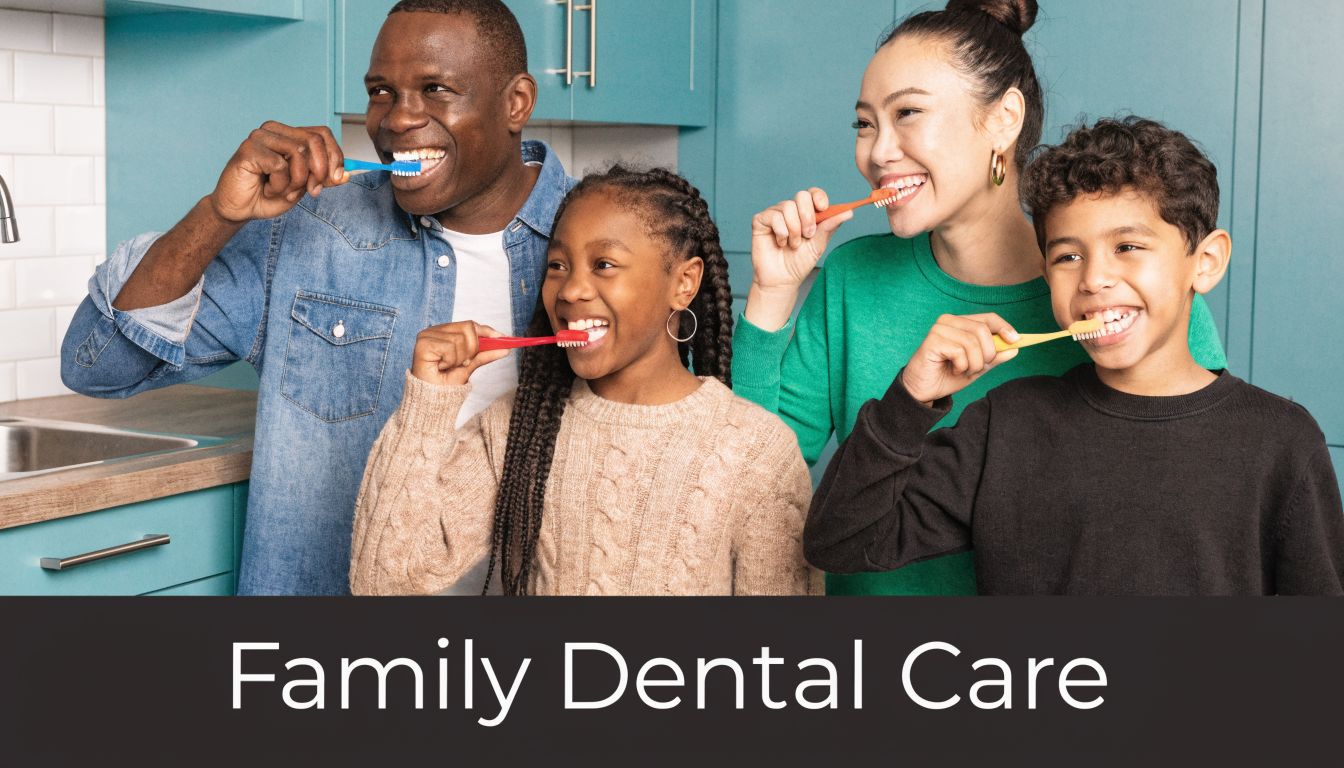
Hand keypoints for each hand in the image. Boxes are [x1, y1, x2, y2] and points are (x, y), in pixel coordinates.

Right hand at [208, 121, 348, 223]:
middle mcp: (274, 130)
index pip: (322, 133)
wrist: (240, 210)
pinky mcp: (248, 149)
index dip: (335, 156)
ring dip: (298, 181)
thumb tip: (347, 174)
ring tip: (284, 191)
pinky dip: (280, 185)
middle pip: (314, 140)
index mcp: (289, 135)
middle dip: (319, 171)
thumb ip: (324, 178)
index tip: (336, 178)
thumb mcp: (304, 188)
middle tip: (312, 191)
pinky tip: (267, 189)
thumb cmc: (268, 195)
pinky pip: (280, 165)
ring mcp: (260, 137)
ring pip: (299, 152)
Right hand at [410, 322, 509, 385]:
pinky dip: (450, 360)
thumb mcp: (470, 366)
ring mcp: (427, 335)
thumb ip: (484, 354)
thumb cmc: (445, 384)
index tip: (502, 338)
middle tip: (461, 363)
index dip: (486, 331)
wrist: (432, 400)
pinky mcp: (423, 343)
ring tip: (447, 366)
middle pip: (468, 329)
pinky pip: (450, 348)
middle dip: (471, 350)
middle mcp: (435, 330)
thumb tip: (505, 348)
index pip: (470, 325)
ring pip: (460, 339)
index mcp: (445, 332)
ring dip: (459, 358)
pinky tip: (441, 366)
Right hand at [749, 187, 852, 292]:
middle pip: (801, 196)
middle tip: (808, 234)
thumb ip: (830, 226)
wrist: (783, 280)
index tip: (823, 208)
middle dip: (808, 216)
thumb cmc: (800, 263)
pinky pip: (773, 216)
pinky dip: (781, 232)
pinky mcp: (760, 221)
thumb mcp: (819, 244)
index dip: (818, 197)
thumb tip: (849, 212)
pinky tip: (780, 243)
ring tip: (793, 244)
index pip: (813, 193)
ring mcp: (775, 214)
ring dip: (794, 230)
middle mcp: (790, 211)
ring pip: (787, 207)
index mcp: (806, 213)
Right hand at [900, 313, 1019, 404]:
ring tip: (963, 371)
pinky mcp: (932, 340)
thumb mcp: (977, 367)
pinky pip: (959, 351)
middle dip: (987, 353)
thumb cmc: (947, 376)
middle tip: (978, 368)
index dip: (1004, 327)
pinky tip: (953, 370)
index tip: (1016, 340)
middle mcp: (949, 321)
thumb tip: (1015, 348)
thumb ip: (994, 357)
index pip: (988, 318)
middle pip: (982, 329)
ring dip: (974, 363)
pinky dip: (961, 366)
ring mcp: (939, 329)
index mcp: (961, 323)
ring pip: (972, 342)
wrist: (923, 390)